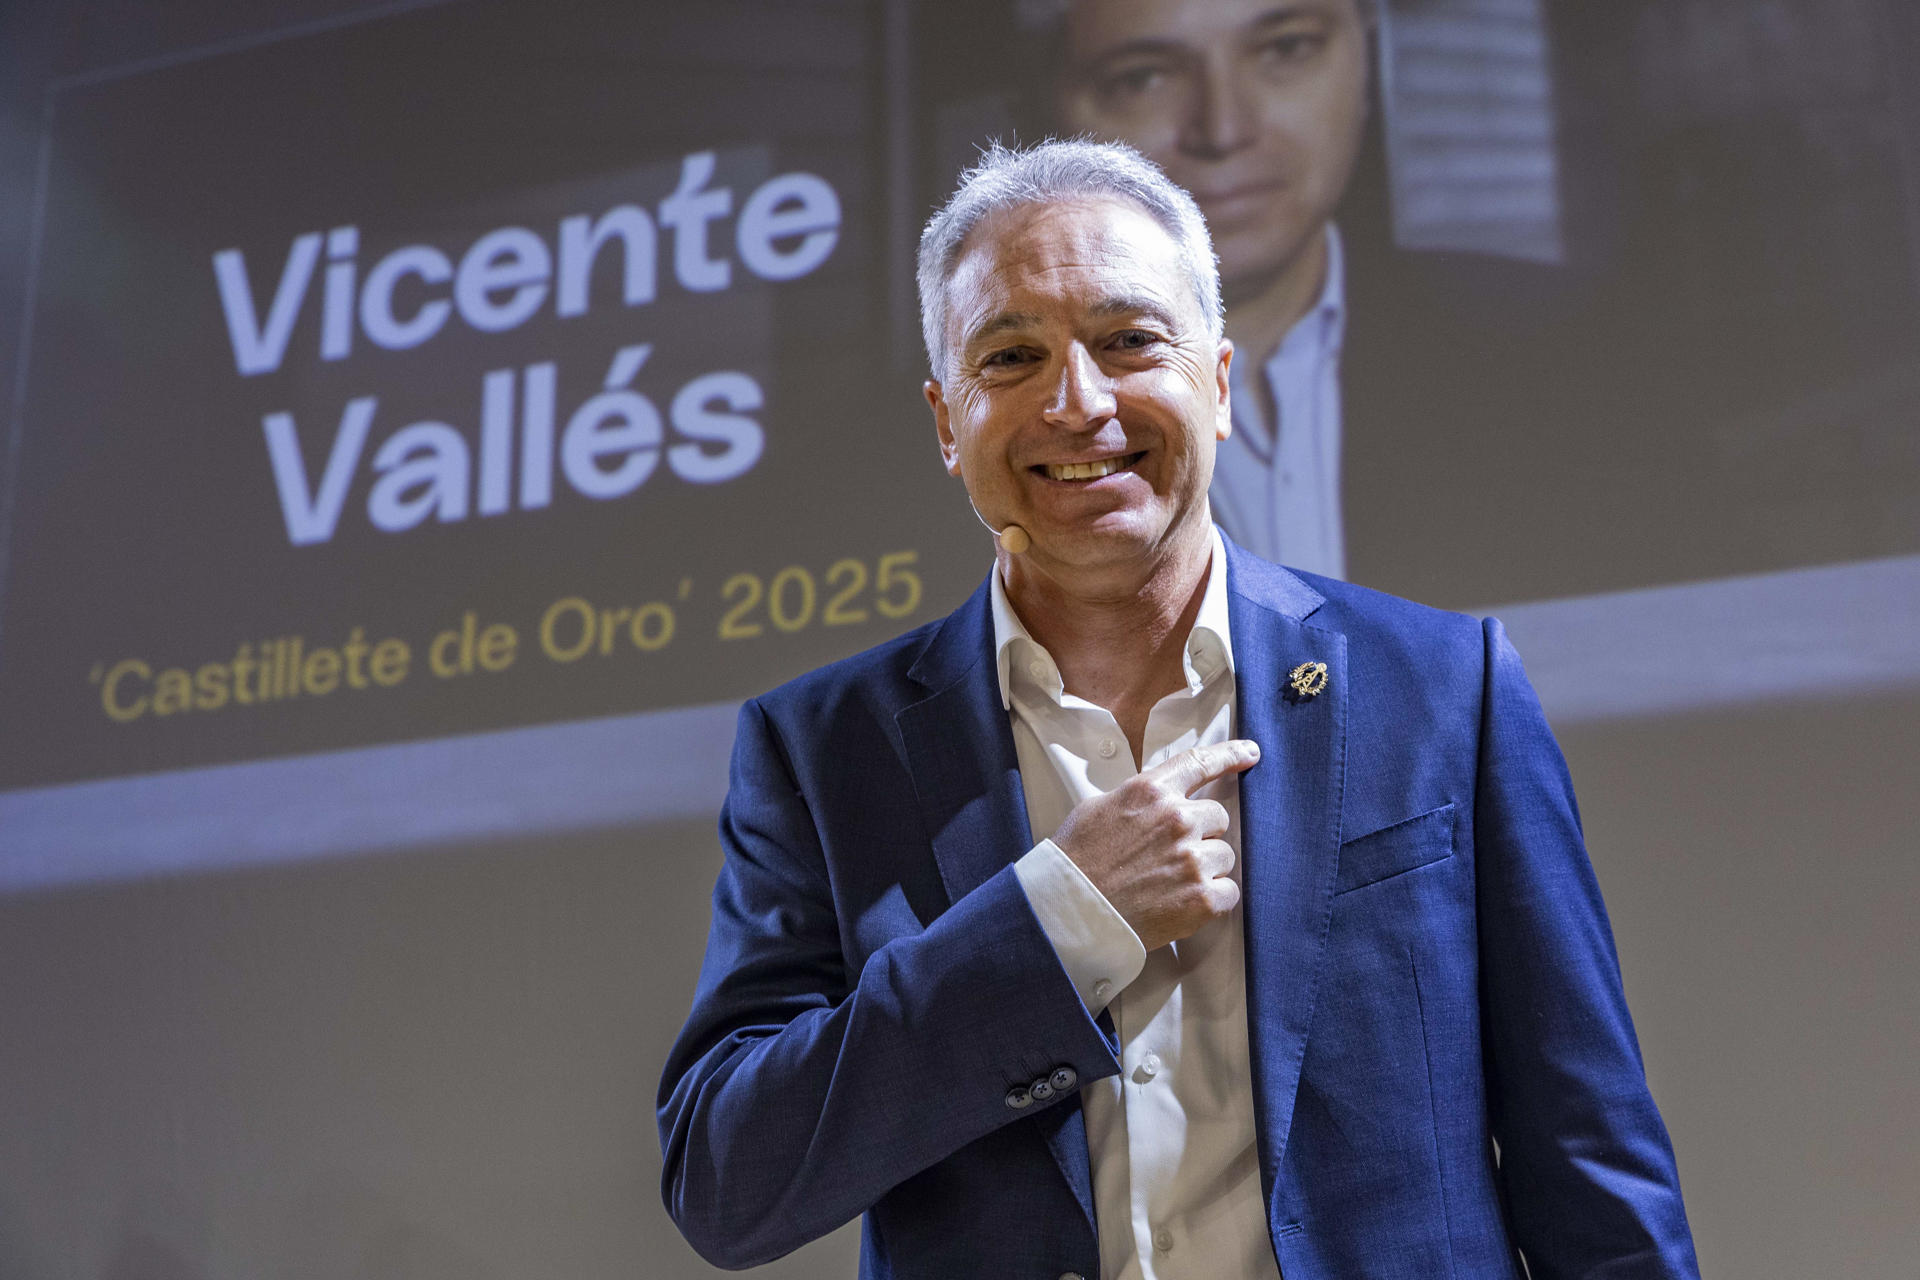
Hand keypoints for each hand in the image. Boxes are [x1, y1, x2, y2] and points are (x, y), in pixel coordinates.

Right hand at [1050, 739, 1259, 950]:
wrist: (1070, 911)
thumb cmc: (1077, 861)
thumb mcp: (1098, 808)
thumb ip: (1138, 798)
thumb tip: (1158, 798)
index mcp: (1150, 791)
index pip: (1201, 763)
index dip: (1231, 755)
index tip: (1250, 753)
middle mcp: (1177, 820)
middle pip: (1217, 817)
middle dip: (1200, 833)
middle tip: (1171, 854)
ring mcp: (1192, 859)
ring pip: (1224, 855)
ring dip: (1205, 867)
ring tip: (1170, 882)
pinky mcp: (1202, 898)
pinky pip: (1228, 891)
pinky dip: (1211, 899)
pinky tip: (1182, 902)